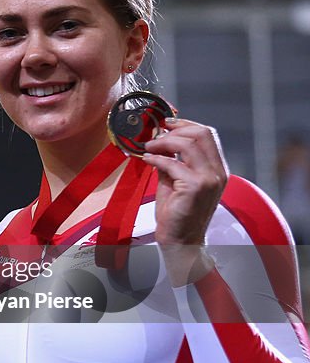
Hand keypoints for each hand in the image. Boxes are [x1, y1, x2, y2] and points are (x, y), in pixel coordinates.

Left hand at [141, 118, 227, 284]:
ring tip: (148, 147)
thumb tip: (158, 140)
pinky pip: (172, 163)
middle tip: (155, 135)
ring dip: (162, 142)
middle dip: (175, 129)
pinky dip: (156, 159)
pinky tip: (146, 160)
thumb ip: (172, 160)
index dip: (185, 123)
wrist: (181, 240)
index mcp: (217, 168)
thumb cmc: (177, 211)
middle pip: (201, 133)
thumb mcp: (176, 179)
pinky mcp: (196, 187)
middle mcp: (218, 172)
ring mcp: (209, 179)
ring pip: (188, 144)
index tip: (166, 122)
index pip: (208, 134)